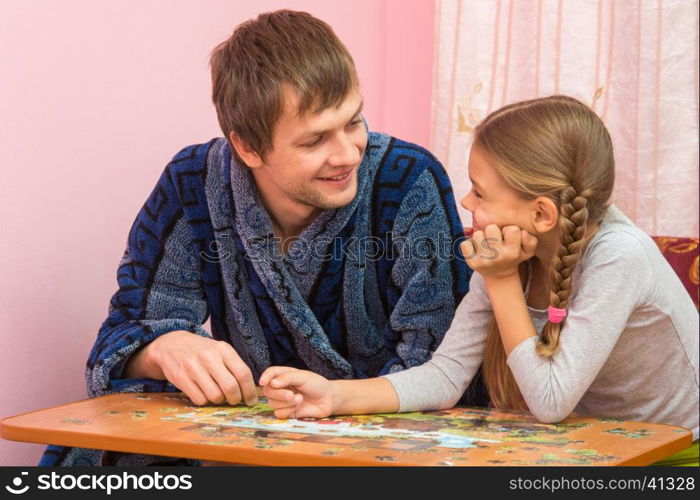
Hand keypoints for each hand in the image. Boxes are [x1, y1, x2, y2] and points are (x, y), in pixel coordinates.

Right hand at [131, 330, 257, 405]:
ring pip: (215, 396)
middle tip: (235, 401)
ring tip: (218, 395)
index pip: (243, 373)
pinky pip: (200, 399)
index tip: (251, 400)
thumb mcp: (219, 351)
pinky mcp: (180, 378)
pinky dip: (205, 401)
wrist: (171, 344)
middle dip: (236, 399)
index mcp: (223, 349)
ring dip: (219, 401)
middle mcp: (209, 357)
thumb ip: (234, 366)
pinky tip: (204, 393)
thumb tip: (249, 391)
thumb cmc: (202, 351)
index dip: (249, 391)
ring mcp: (193, 367)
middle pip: (230, 387)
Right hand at [259, 366, 333, 418]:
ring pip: (272, 403)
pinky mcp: (287, 412)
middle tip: (291, 394)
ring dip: (286, 403)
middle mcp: (281, 388)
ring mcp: (283, 401)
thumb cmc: (317, 384)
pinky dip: (288, 411)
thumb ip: (287, 378)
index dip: (265, 377)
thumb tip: (271, 383)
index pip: (270, 374)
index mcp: (284, 375)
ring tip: (300, 399)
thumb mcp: (303, 377)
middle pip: (268, 391)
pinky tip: (298, 407)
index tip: (263, 382)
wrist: (328, 399)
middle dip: (278, 394)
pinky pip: (279, 414)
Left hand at [461, 224, 537, 279]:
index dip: (509, 230)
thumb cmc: (513, 257)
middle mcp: (498, 257)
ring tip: (486, 243)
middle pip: (491, 228)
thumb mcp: (528, 251)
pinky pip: (464, 244)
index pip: (512, 229)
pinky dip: (469, 244)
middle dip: (493, 230)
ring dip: (481, 236)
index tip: (508, 237)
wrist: (499, 274)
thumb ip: (531, 240)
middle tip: (495, 239)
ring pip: (477, 234)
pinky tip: (477, 249)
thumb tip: (523, 232)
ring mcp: (484, 260)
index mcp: (513, 252)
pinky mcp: (472, 263)